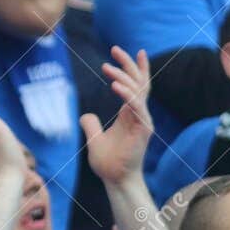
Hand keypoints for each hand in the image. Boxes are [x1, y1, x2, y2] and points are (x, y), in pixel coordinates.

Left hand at [79, 46, 152, 183]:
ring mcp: (143, 121)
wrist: (116, 180)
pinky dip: (127, 94)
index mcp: (131, 114)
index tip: (127, 51)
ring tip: (106, 67)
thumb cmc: (109, 163)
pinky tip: (115, 84)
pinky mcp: (143, 129)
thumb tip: (86, 115)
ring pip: (138, 91)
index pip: (136, 86)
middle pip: (140, 82)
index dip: (134, 68)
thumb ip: (91, 125)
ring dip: (123, 76)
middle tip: (114, 49)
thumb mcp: (94, 139)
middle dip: (129, 64)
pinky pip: (136, 106)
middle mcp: (139, 115)